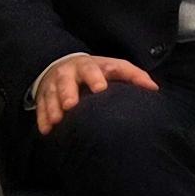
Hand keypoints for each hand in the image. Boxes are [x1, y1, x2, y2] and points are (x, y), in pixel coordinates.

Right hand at [31, 50, 156, 135]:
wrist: (65, 65)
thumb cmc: (98, 71)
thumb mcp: (115, 68)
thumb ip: (134, 76)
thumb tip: (154, 88)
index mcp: (89, 65)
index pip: (93, 69)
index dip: (96, 77)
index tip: (100, 89)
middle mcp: (69, 73)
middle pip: (67, 81)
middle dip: (68, 92)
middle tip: (71, 105)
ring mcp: (54, 83)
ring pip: (51, 94)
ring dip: (53, 107)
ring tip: (57, 120)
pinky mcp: (43, 94)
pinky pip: (41, 106)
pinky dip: (42, 118)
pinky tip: (47, 130)